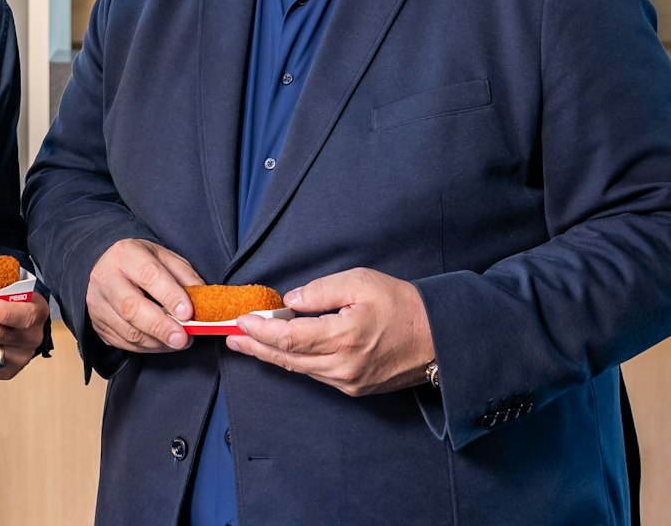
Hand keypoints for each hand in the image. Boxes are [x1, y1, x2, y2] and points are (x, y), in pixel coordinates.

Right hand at [86, 238, 203, 353]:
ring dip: (157, 342)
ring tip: (178, 341)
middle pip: (132, 308)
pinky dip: (147, 347)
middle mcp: (106, 279)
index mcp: (126, 255)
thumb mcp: (164, 258)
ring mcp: (98, 304)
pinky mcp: (97, 325)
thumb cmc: (140, 262)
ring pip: (128, 331)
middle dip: (161, 327)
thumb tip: (204, 301)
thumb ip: (185, 277)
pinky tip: (161, 343)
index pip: (149, 275)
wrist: (105, 267)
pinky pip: (124, 343)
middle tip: (182, 338)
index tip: (188, 313)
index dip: (170, 296)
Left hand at [224, 267, 434, 397]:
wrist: (438, 338)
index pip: (288, 339)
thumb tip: (291, 301)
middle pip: (288, 359)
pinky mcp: (355, 387)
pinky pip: (318, 374)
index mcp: (343, 337)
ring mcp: (349, 381)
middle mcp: (343, 366)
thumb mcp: (361, 282)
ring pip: (301, 370)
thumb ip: (322, 290)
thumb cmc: (402, 304)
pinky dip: (297, 362)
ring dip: (273, 356)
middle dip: (257, 347)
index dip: (261, 331)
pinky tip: (284, 351)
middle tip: (232, 337)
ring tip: (250, 343)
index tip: (241, 321)